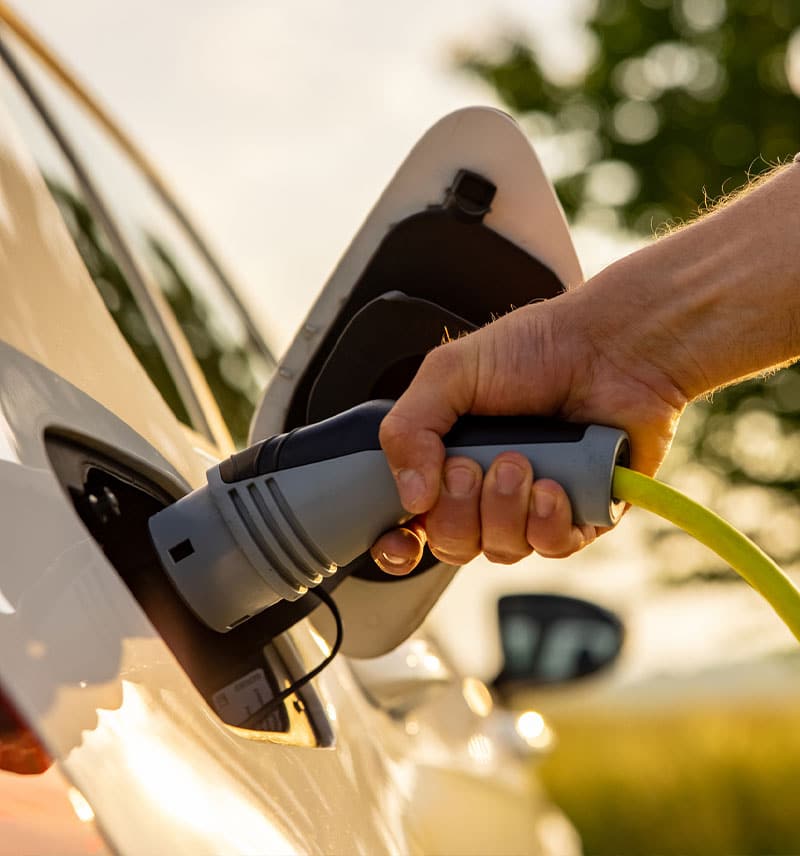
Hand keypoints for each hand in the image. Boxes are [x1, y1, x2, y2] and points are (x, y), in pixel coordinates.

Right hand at [370, 269, 687, 574]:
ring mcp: (533, 505)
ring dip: (503, 509)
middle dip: (457, 511)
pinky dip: (546, 522)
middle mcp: (488, 489)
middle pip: (452, 544)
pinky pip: (552, 547)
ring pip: (501, 549)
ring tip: (520, 462)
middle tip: (471, 466)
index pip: (413, 523)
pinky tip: (553, 485)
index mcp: (448, 458)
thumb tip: (411, 498)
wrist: (612, 345)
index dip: (401, 543)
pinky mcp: (582, 514)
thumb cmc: (535, 348)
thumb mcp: (448, 373)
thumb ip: (408, 429)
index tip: (402, 538)